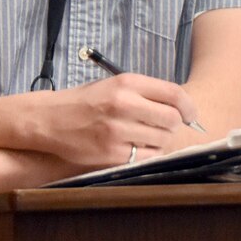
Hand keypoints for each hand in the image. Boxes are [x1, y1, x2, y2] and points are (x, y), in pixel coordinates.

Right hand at [11, 74, 200, 166]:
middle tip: (164, 128)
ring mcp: (117, 131)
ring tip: (145, 138)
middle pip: (171, 119)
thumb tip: (180, 108)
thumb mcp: (115, 85)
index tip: (190, 115)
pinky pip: (144, 157)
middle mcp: (123, 104)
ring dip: (159, 142)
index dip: (188, 107)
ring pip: (161, 140)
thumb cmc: (87, 101)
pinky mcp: (111, 153)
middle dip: (173, 126)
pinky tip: (135, 148)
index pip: (174, 93)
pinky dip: (146, 155)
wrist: (50, 119)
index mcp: (127, 83)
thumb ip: (145, 93)